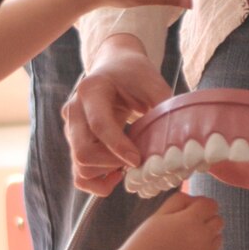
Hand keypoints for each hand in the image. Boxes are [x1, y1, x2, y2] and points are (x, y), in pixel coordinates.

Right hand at [63, 35, 171, 193]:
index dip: (119, 147)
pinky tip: (116, 174)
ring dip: (105, 174)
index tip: (139, 159)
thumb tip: (177, 140)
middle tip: (136, 161)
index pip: (99, 125)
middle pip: (83, 152)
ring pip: (79, 166)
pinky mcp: (74, 143)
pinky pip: (78, 174)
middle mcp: (74, 109)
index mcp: (91, 90)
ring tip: (129, 166)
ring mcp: (70, 128)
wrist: (115, 67)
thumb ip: (163, 108)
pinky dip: (96, 182)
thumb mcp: (153, 83)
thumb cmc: (134, 74)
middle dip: (112, 164)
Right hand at [123, 191, 223, 249]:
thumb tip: (196, 200)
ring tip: (183, 245)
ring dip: (206, 239)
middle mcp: (203, 238)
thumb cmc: (146, 240)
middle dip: (206, 221)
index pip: (211, 205)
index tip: (190, 211)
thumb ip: (180, 200)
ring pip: (217, 240)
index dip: (201, 205)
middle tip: (186, 228)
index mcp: (191, 220)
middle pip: (219, 221)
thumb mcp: (159, 214)